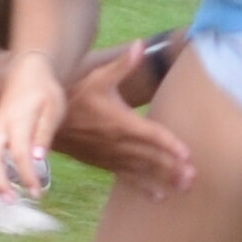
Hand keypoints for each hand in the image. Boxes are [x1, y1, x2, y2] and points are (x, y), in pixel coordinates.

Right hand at [0, 51, 68, 199]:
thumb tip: (38, 160)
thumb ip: (44, 134)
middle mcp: (0, 126)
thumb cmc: (44, 92)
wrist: (28, 71)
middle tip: (12, 202)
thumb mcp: (53, 109)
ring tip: (1, 198)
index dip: (27, 176)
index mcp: (18, 121)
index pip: (20, 154)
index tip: (36, 193)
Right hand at [53, 42, 194, 195]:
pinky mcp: (105, 164)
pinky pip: (127, 178)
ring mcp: (112, 156)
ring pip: (142, 170)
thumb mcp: (98, 77)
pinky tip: (159, 197)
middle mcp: (118, 142)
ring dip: (164, 179)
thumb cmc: (76, 95)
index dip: (169, 144)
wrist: (48, 123)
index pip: (151, 134)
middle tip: (192, 177)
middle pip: (151, 157)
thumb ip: (123, 64)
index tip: (187, 154)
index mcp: (121, 121)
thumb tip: (140, 44)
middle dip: (172, 167)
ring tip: (184, 188)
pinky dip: (143, 187)